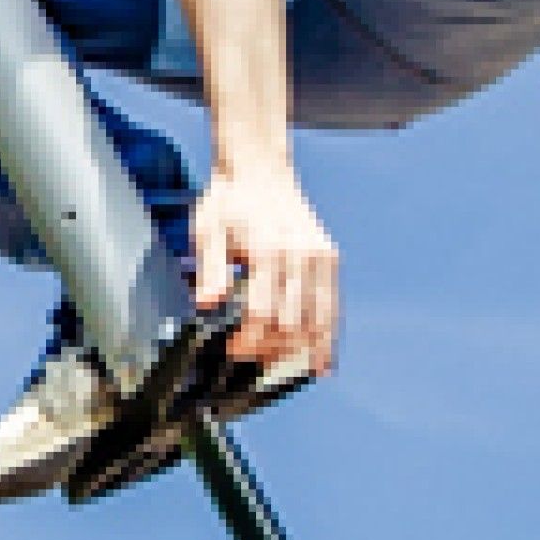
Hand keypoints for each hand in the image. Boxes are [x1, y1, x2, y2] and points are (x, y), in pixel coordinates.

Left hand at [190, 168, 338, 375]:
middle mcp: (300, 255)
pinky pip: (333, 305)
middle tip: (254, 360)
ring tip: (286, 368)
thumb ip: (209, 268)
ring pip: (317, 319)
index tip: (234, 350)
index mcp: (268, 250)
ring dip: (302, 350)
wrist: (260, 170)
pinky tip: (323, 362)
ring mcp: (319, 257)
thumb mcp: (207, 229)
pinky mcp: (329, 258)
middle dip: (272, 349)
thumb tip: (207, 304)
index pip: (263, 313)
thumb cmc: (230, 202)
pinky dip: (329, 337)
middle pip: (291, 322)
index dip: (249, 340)